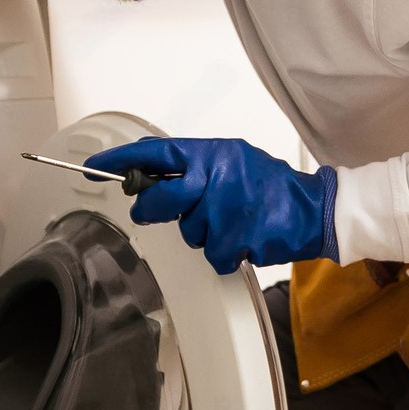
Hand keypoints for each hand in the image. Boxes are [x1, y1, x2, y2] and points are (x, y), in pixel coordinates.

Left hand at [84, 137, 337, 274]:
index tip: (94, 167)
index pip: (156, 154)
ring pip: (188, 233)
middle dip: (152, 210)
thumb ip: (197, 166)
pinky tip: (242, 241)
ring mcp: (224, 209)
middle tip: (153, 212)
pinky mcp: (235, 239)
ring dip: (204, 235)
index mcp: (212, 154)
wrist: (314, 209)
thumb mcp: (233, 160)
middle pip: (159, 199)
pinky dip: (224, 254)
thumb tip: (154, 176)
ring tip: (230, 224)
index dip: (121, 161)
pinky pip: (211, 255)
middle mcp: (215, 177)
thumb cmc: (271, 186)